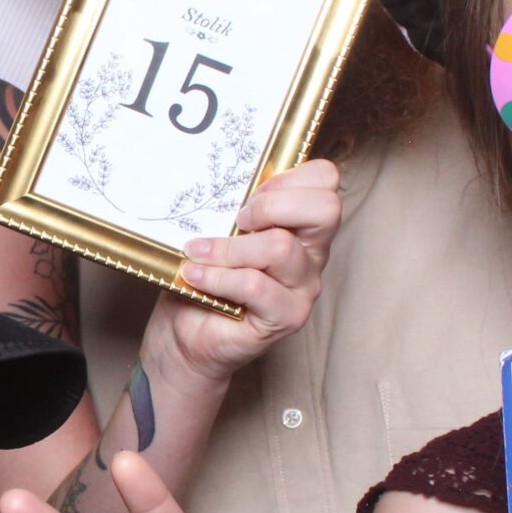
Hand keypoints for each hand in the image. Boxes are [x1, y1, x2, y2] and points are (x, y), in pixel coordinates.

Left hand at [150, 159, 339, 382]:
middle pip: (326, 208)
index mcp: (301, 224)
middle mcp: (312, 253)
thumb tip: (216, 180)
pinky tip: (195, 277)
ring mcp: (304, 287)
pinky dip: (217, 277)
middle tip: (238, 220)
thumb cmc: (203, 279)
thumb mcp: (215, 232)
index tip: (248, 193)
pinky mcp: (287, 317)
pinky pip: (255, 285)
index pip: (325, 179)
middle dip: (272, 205)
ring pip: (280, 248)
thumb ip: (230, 207)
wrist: (186, 335)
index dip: (287, 177)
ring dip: (229, 248)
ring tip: (198, 254)